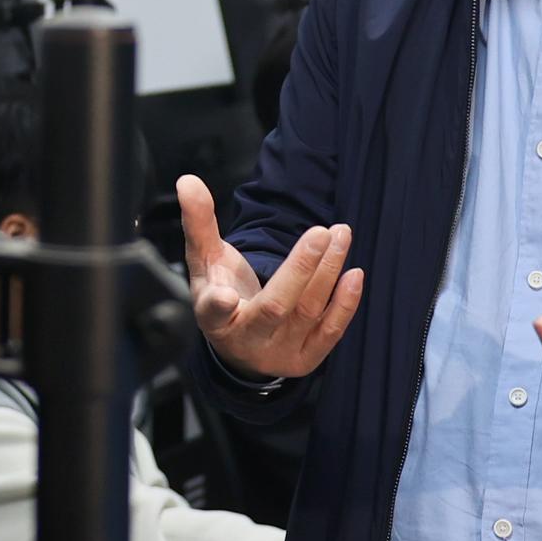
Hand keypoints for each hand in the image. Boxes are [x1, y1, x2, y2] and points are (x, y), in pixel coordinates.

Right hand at [179, 177, 364, 383]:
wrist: (242, 345)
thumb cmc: (222, 292)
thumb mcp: (205, 262)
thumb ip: (199, 222)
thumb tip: (187, 180)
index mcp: (214, 318)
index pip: (212, 311)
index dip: (218, 305)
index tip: (225, 296)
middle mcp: (246, 339)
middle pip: (275, 307)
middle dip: (300, 269)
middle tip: (320, 231)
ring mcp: (278, 353)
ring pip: (307, 312)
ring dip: (328, 272)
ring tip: (340, 234)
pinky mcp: (305, 360)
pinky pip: (330, 332)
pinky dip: (345, 303)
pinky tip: (354, 273)